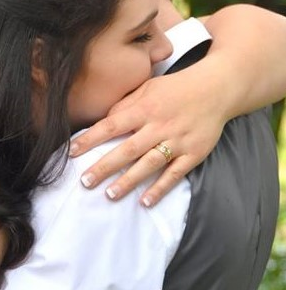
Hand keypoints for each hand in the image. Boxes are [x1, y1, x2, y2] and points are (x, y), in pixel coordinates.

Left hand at [70, 69, 226, 206]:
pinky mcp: (194, 153)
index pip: (111, 125)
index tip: (72, 152)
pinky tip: (145, 201)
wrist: (217, 88)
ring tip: (110, 195)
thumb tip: (103, 121)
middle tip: (86, 181)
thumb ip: (125, 105)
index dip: (90, 139)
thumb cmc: (175, 88)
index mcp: (144, 108)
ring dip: (129, 181)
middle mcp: (159, 126)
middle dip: (105, 166)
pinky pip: (175, 174)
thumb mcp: (147, 87)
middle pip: (127, 149)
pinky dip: (160, 188)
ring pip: (149, 164)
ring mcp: (177, 141)